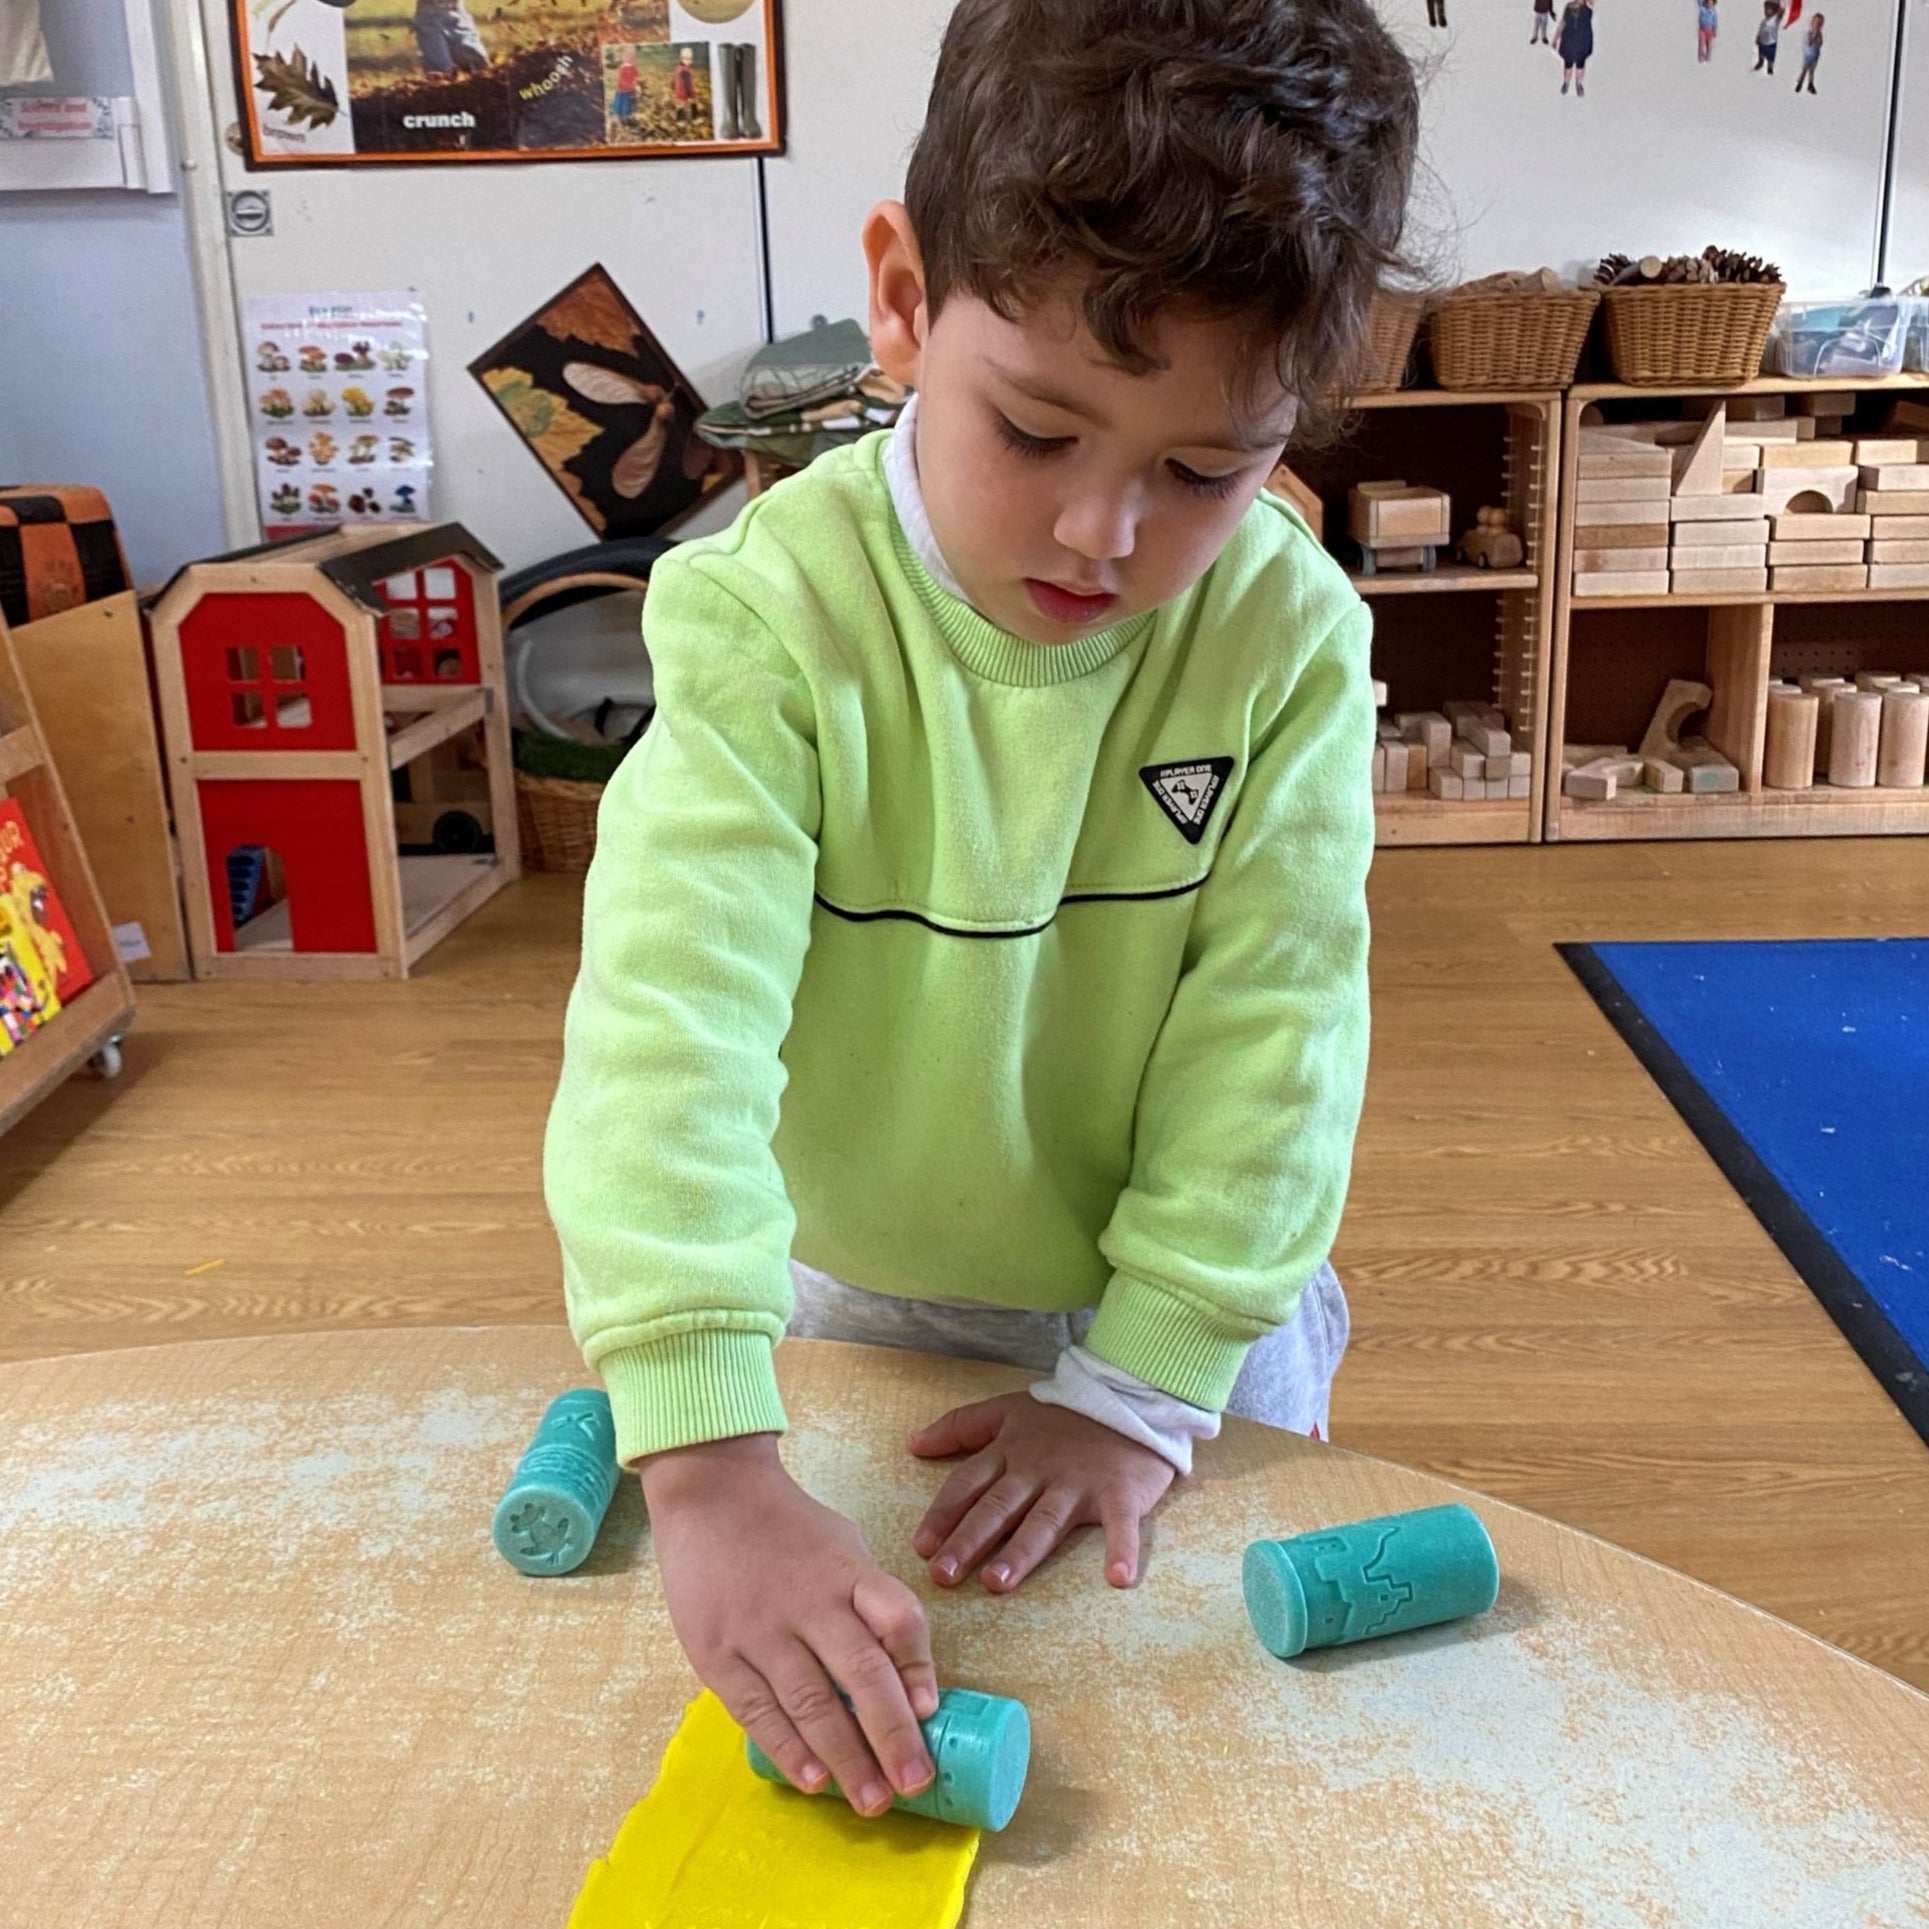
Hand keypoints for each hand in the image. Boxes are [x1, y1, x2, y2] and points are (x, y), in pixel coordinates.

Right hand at [640, 1432, 938, 1816]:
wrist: (710, 1493)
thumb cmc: (788, 1529)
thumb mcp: (843, 1546)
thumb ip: (872, 1602)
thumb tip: (905, 1678)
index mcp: (847, 1571)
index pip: (897, 1617)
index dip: (918, 1665)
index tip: (929, 1711)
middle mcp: (809, 1600)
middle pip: (860, 1672)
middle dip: (892, 1735)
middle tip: (914, 1783)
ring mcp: (760, 1629)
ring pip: (811, 1702)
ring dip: (845, 1758)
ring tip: (873, 1800)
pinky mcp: (717, 1652)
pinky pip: (758, 1710)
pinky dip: (788, 1748)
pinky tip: (812, 1779)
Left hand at [908, 1393, 1175, 1593]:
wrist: (1131, 1396)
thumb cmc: (1066, 1414)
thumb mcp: (1008, 1410)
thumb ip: (960, 1426)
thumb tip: (912, 1444)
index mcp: (1011, 1451)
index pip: (969, 1483)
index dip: (943, 1514)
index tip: (921, 1547)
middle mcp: (1038, 1469)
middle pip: (998, 1507)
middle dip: (968, 1540)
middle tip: (943, 1574)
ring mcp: (1078, 1482)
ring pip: (1044, 1520)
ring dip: (1021, 1552)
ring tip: (997, 1583)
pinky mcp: (1120, 1492)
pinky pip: (1120, 1524)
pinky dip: (1122, 1549)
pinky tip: (1117, 1578)